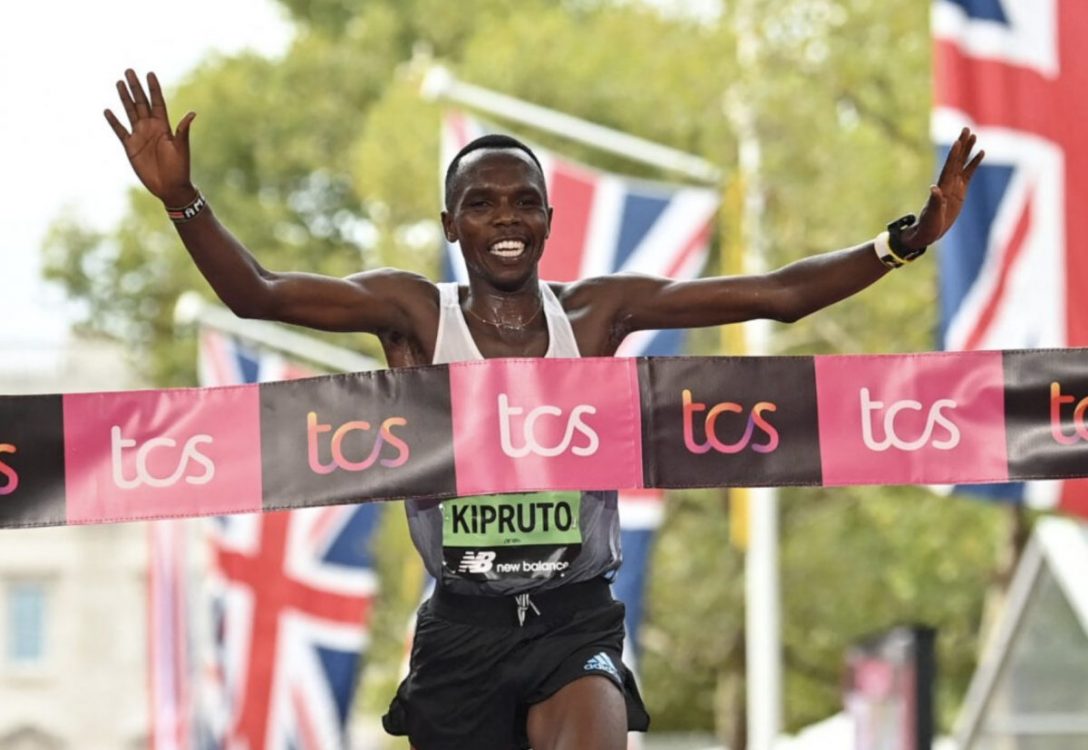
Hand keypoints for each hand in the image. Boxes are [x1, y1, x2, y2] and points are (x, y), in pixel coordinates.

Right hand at [104, 69, 197, 206]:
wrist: (170, 187)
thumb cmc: (180, 168)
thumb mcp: (181, 148)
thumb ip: (183, 130)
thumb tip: (192, 114)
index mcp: (164, 126)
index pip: (157, 102)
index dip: (153, 88)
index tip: (150, 73)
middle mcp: (150, 127)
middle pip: (141, 102)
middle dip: (135, 87)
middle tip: (129, 70)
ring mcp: (139, 135)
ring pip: (130, 112)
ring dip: (124, 98)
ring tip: (119, 82)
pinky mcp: (130, 146)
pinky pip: (120, 130)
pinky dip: (113, 121)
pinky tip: (108, 110)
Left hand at [901, 127, 984, 249]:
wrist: (928, 233)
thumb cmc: (927, 227)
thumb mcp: (931, 216)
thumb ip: (934, 203)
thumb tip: (934, 188)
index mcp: (942, 188)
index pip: (949, 168)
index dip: (954, 155)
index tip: (958, 141)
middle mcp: (947, 184)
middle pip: (956, 161)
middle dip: (961, 145)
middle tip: (966, 129)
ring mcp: (954, 186)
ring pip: (962, 164)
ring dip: (968, 150)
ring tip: (974, 135)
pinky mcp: (960, 191)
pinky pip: (968, 174)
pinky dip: (974, 163)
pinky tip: (981, 152)